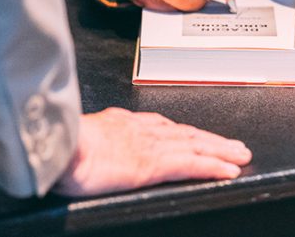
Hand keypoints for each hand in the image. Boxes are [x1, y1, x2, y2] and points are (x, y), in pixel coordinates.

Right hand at [53, 108, 251, 196]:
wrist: (54, 144)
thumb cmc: (56, 144)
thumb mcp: (76, 136)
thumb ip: (91, 140)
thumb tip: (87, 148)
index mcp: (121, 123)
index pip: (162, 126)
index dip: (184, 132)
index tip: (198, 135)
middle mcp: (141, 130)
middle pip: (186, 134)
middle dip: (211, 139)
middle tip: (234, 145)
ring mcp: (150, 146)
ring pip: (196, 146)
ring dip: (220, 150)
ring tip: (240, 156)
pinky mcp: (154, 163)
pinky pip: (192, 165)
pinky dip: (213, 166)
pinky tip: (228, 170)